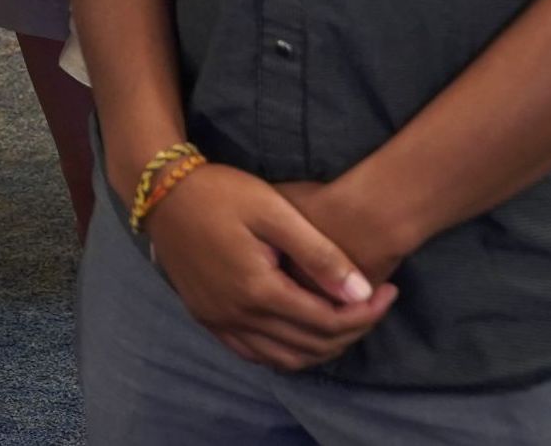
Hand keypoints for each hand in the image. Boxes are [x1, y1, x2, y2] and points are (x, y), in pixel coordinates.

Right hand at [142, 164, 396, 370]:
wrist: (161, 192)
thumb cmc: (220, 192)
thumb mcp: (274, 212)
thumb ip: (319, 254)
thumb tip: (361, 292)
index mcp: (258, 290)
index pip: (328, 322)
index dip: (366, 313)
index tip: (389, 292)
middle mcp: (237, 316)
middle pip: (310, 345)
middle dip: (353, 330)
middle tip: (375, 305)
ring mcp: (218, 321)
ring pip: (283, 358)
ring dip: (322, 348)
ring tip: (346, 321)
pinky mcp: (206, 318)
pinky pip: (254, 354)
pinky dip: (285, 352)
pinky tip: (301, 333)